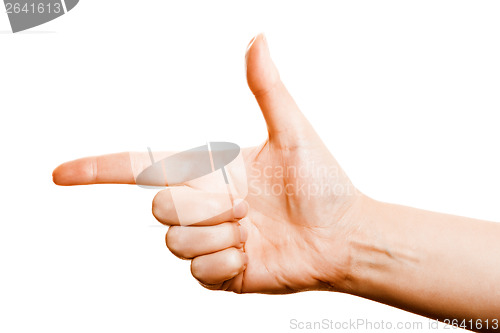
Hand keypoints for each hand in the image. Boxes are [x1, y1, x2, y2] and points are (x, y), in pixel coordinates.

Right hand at [53, 34, 364, 293]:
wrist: (342, 236)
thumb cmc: (321, 183)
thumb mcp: (292, 132)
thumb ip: (267, 88)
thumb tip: (257, 38)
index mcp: (208, 172)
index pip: (141, 168)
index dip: (99, 169)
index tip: (61, 174)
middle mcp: (202, 206)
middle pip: (160, 207)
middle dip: (203, 207)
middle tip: (247, 206)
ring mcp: (208, 242)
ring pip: (175, 243)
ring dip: (220, 236)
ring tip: (254, 230)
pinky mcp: (219, 274)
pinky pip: (199, 272)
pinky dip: (229, 264)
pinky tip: (254, 256)